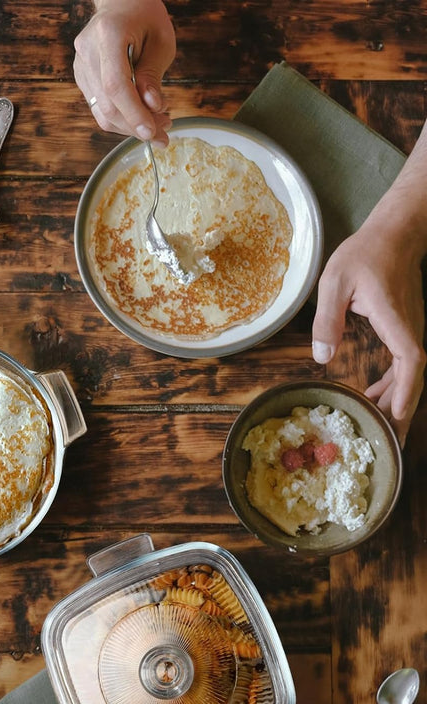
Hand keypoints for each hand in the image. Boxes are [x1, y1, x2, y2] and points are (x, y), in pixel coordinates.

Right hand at [73, 0, 175, 142]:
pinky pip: (100, 108)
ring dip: (129, 126)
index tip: (152, 132)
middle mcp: (87, 51)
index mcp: (108, 34)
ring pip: (102, 112)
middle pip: (107, 104)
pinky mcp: (82, 78)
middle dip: (135, 125)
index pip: (116, 84)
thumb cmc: (144, 17)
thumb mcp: (160, 41)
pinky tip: (139, 117)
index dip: (133, 113)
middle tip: (162, 133)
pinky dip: (121, 118)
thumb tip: (152, 108)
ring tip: (156, 127)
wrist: (121, 4)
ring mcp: (81, 66)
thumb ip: (153, 75)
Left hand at [311, 220, 425, 445]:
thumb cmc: (364, 254)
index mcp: (394, 318)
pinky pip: (406, 360)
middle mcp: (409, 326)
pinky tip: (377, 393)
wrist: (394, 233)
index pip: (411, 358)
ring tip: (379, 421)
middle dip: (404, 406)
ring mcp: (410, 327)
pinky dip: (395, 380)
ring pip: (411, 370)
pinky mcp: (405, 327)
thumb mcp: (335, 282)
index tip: (399, 413)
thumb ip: (326, 320)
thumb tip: (321, 358)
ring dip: (398, 396)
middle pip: (414, 373)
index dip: (406, 388)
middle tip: (391, 438)